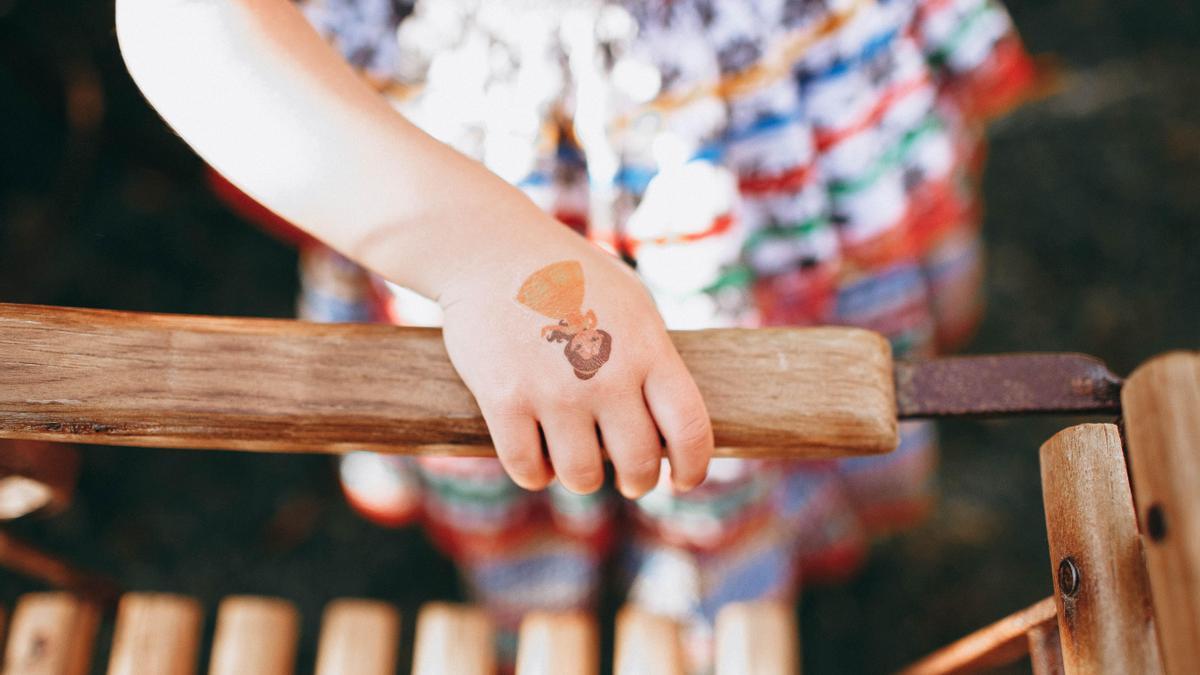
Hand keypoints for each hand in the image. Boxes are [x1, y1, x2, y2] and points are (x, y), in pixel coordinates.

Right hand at [438, 226, 712, 497]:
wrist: (491, 248)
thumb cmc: (568, 276)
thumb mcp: (631, 301)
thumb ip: (652, 358)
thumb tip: (671, 421)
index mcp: (647, 347)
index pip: (689, 428)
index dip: (693, 467)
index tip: (684, 480)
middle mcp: (607, 373)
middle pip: (638, 463)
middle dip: (638, 481)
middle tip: (630, 478)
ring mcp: (554, 390)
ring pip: (582, 476)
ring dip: (582, 478)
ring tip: (578, 462)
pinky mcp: (504, 400)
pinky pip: (528, 469)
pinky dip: (535, 473)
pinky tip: (537, 459)